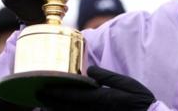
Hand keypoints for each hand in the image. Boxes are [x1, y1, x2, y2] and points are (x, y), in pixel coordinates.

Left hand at [37, 66, 155, 110]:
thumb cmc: (140, 100)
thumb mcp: (128, 84)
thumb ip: (108, 77)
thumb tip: (91, 70)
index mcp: (102, 98)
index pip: (74, 95)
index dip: (57, 92)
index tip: (43, 87)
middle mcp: (95, 110)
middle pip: (67, 107)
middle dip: (51, 101)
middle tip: (37, 94)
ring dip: (55, 110)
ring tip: (43, 104)